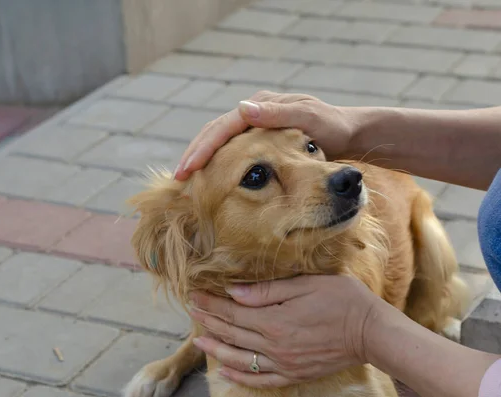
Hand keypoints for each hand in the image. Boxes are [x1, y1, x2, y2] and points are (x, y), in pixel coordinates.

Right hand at [174, 91, 357, 180]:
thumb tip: (241, 108)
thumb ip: (278, 115)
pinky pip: (231, 149)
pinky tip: (208, 177)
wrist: (351, 132)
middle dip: (195, 153)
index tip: (188, 169)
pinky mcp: (259, 138)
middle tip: (177, 177)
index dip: (204, 148)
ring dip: (202, 158)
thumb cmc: (334, 127)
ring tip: (186, 178)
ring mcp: (256, 124)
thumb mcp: (310, 119)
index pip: (224, 127)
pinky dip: (217, 161)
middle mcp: (255, 111)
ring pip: (220, 140)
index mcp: (262, 105)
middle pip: (215, 132)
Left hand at [188, 275, 379, 388]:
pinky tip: (226, 373)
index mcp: (275, 321)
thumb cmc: (342, 300)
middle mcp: (275, 345)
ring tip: (199, 340)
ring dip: (217, 349)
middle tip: (191, 311)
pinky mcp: (295, 374)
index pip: (233, 312)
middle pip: (233, 334)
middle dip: (209, 321)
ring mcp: (284, 363)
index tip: (195, 295)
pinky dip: (241, 378)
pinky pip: (262, 380)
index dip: (212, 303)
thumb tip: (235, 291)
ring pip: (241, 359)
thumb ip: (268, 291)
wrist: (372, 332)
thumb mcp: (305, 285)